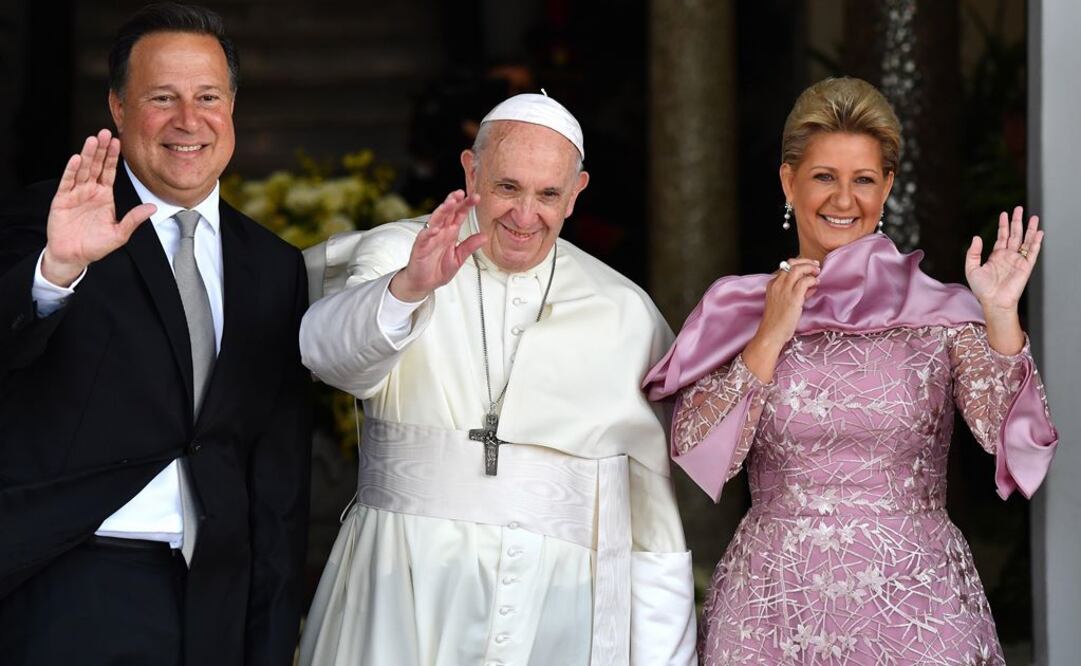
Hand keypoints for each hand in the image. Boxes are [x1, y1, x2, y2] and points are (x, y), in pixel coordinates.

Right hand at [42, 129, 156, 286]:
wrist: (73, 256)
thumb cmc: (96, 245)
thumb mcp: (119, 233)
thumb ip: (133, 219)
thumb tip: (152, 207)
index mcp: (104, 195)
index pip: (110, 171)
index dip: (114, 157)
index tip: (119, 141)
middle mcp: (90, 191)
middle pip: (96, 165)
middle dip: (101, 149)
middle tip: (106, 132)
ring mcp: (75, 194)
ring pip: (83, 170)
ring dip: (88, 155)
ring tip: (93, 139)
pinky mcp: (61, 200)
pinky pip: (68, 182)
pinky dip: (72, 170)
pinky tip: (77, 159)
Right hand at [389, 190, 486, 301]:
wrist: (423, 283)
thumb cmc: (438, 269)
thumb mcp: (459, 258)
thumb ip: (470, 246)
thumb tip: (485, 236)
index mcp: (450, 233)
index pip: (459, 215)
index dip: (467, 205)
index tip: (476, 197)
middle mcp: (440, 232)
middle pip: (447, 213)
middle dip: (454, 202)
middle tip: (461, 193)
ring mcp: (429, 238)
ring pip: (436, 220)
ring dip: (442, 210)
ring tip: (450, 202)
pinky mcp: (420, 248)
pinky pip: (424, 237)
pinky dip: (429, 232)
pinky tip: (436, 228)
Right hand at [742, 257, 819, 381]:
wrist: (771, 333)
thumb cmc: (777, 322)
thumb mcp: (783, 303)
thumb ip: (795, 292)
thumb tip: (809, 286)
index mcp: (772, 284)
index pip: (785, 268)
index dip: (798, 266)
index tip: (808, 270)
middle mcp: (777, 284)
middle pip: (791, 264)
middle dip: (805, 262)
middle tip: (815, 266)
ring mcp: (784, 289)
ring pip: (798, 269)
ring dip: (810, 268)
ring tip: (817, 272)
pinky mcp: (793, 297)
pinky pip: (806, 281)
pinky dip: (812, 280)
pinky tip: (816, 284)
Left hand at [965, 206, 1042, 313]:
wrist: (993, 302)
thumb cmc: (982, 289)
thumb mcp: (971, 268)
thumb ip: (973, 252)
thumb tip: (977, 237)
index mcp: (996, 255)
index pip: (1002, 236)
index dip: (1003, 224)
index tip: (1004, 213)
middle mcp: (1008, 256)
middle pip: (1015, 234)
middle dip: (1017, 221)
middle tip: (1018, 208)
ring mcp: (1018, 260)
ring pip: (1026, 240)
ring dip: (1030, 229)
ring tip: (1033, 217)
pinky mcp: (1026, 266)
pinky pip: (1032, 252)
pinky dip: (1036, 242)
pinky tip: (1039, 232)